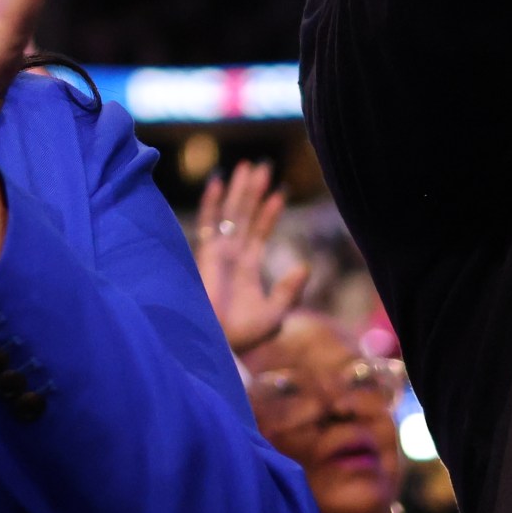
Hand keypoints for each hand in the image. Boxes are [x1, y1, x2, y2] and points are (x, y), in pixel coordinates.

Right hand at [194, 159, 309, 354]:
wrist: (218, 346)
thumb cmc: (243, 336)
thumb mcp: (275, 314)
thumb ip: (289, 290)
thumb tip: (304, 265)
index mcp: (247, 267)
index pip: (259, 231)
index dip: (269, 212)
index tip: (280, 191)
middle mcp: (231, 255)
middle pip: (243, 215)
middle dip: (253, 191)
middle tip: (262, 166)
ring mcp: (218, 253)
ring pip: (230, 213)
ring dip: (239, 190)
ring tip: (249, 166)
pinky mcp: (207, 255)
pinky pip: (208, 223)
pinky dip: (212, 202)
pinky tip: (218, 181)